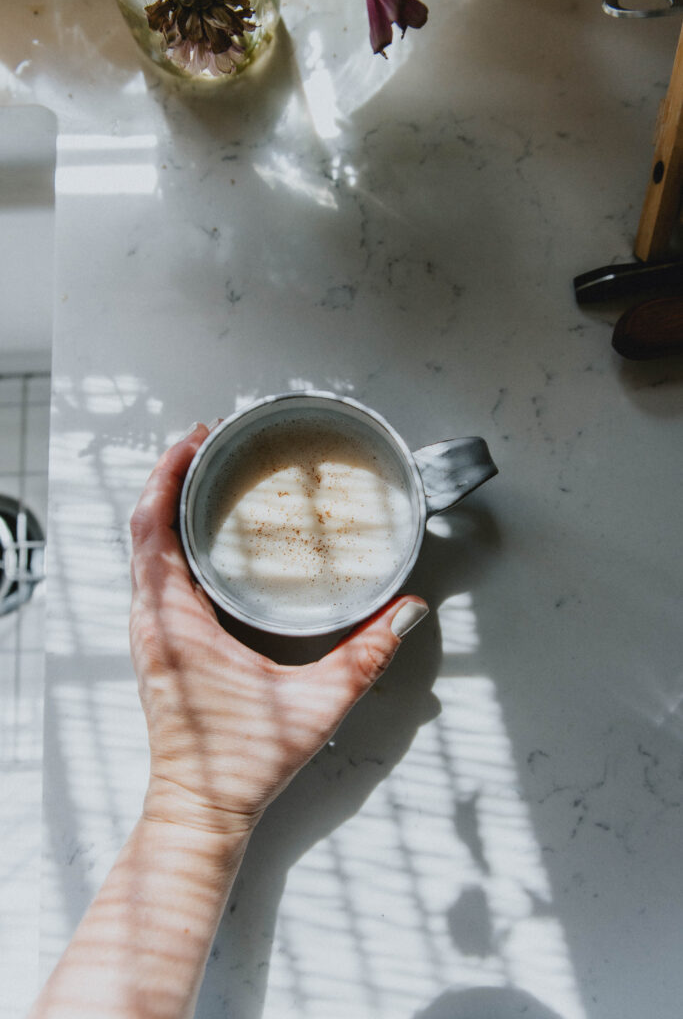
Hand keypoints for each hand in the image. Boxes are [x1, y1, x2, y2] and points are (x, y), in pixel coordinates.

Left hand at [129, 422, 427, 835]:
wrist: (201, 809)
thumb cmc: (243, 763)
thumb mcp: (316, 705)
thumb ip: (367, 656)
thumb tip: (408, 612)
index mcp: (175, 624)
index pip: (152, 530)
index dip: (167, 476)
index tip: (196, 440)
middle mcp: (151, 623)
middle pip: (142, 529)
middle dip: (168, 477)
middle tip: (207, 443)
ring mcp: (149, 635)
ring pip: (142, 552)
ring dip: (164, 508)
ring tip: (201, 476)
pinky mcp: (157, 647)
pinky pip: (150, 577)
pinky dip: (165, 541)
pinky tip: (199, 537)